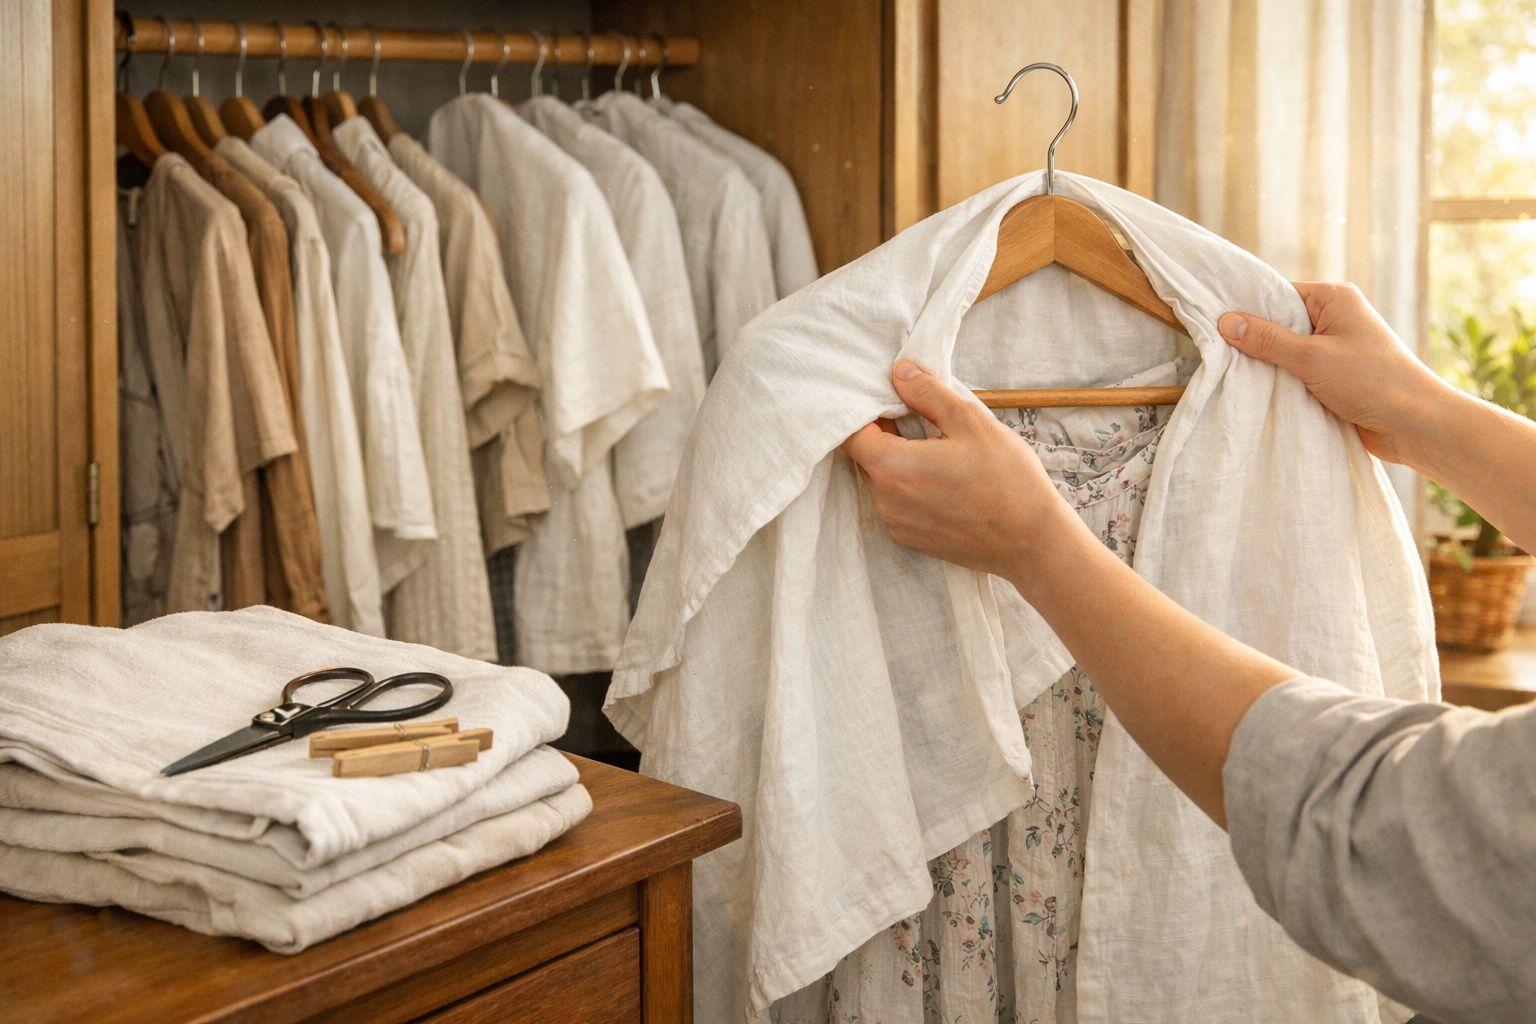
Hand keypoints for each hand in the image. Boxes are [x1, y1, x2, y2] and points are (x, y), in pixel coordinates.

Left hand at [842, 360, 1082, 581]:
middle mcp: (885, 501)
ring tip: (941, 454)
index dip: (866, 413)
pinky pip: (898, 505)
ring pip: (883, 482)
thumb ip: (926, 393)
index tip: (894, 403)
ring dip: (901, 464)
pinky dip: (912, 490)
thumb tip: (898, 373)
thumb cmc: (1006, 479)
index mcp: (892, 468)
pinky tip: (947, 483)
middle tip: (923, 423)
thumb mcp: (970, 421)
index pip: (851, 434)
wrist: (1032, 542)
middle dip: (886, 437)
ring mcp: (897, 525)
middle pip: (866, 458)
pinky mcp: (912, 541)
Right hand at [1218, 282, 1450, 465]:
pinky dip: (1281, 383)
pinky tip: (1258, 393)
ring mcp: (1334, 349)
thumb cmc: (1373, 381)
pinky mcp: (1333, 377)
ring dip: (1268, 367)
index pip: (1278, 294)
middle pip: (1278, 323)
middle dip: (1254, 341)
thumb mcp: (1312, 357)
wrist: (1415, 425)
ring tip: (1235, 376)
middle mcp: (1334, 318)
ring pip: (1285, 352)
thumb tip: (1225, 321)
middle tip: (1218, 354)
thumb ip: (1267, 340)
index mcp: (1334, 299)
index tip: (1213, 324)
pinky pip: (1296, 374)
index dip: (1247, 309)